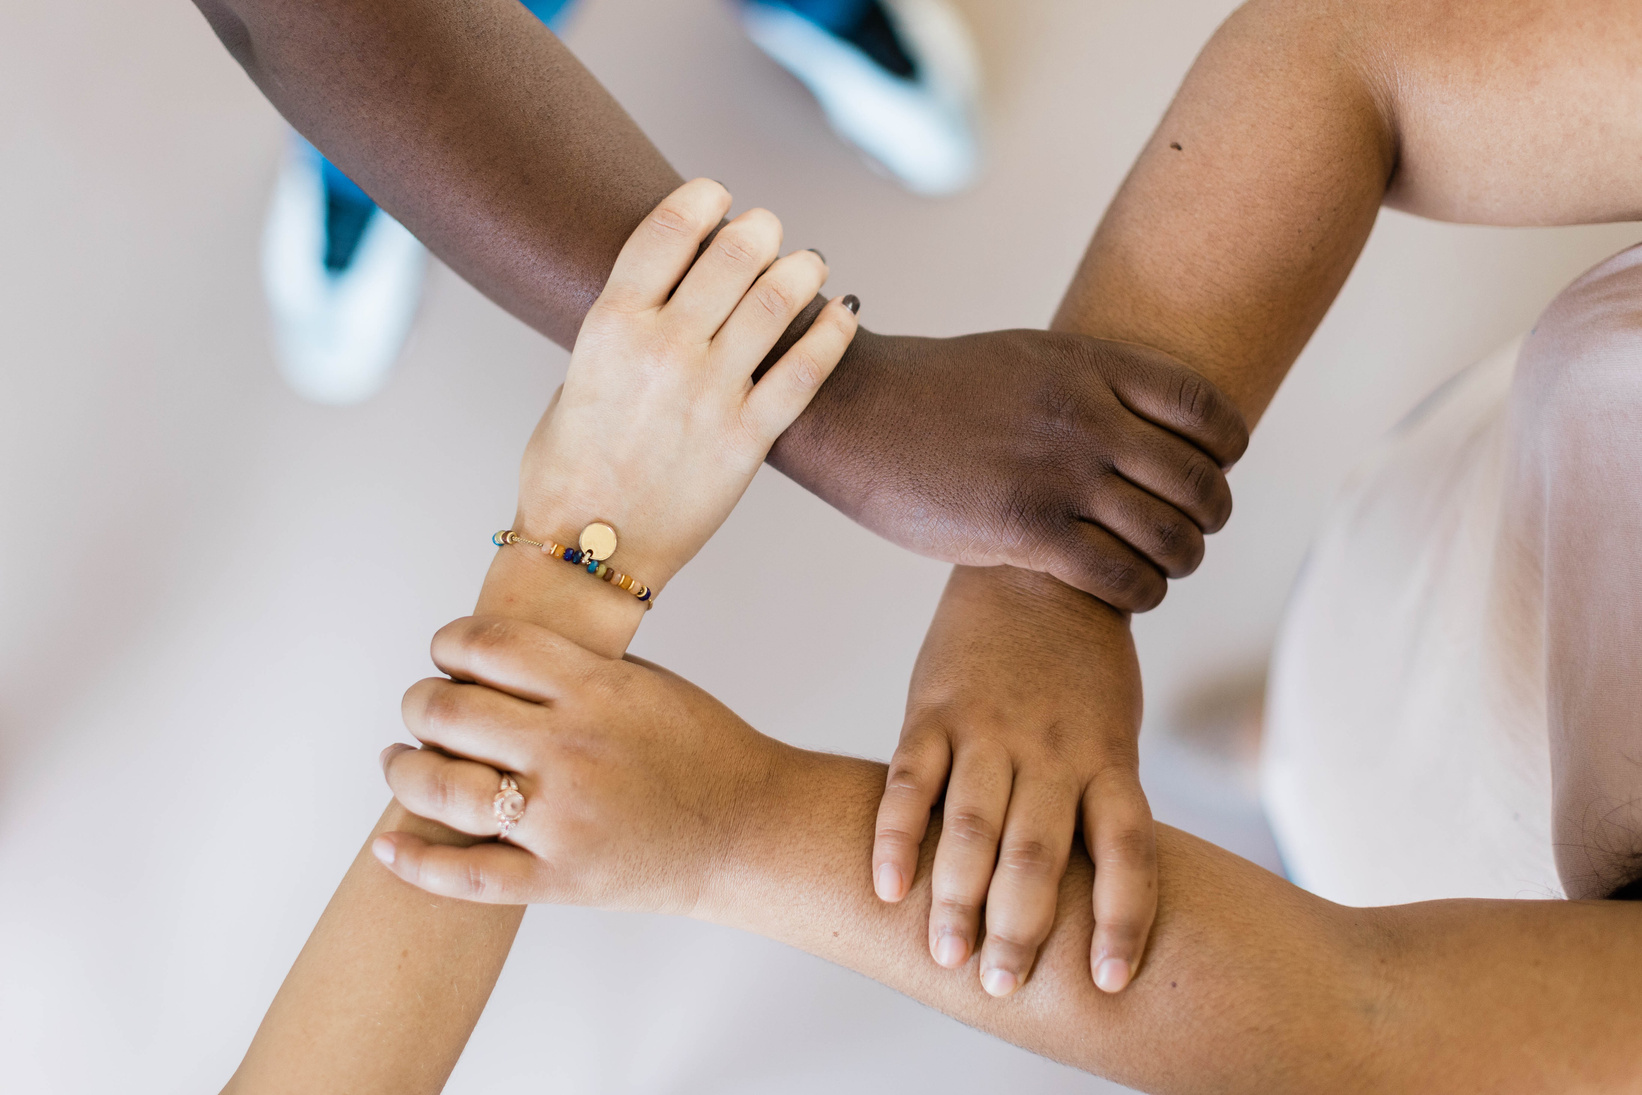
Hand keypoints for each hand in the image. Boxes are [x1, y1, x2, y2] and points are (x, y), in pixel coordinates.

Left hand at [374, 615, 790, 913]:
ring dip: (403, 768)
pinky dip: (415, 863)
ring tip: (399, 762)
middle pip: (449, 710)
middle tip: (422, 706)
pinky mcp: (559, 880)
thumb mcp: (646, 682)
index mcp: (594, 689)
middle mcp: (570, 749)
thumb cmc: (706, 751)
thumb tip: (497, 653)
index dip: (448, 642)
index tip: (444, 653)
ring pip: (441, 787)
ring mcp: (561, 819)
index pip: (486, 646)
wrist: (752, 829)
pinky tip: (389, 845)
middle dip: (420, 701)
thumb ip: (574, 665)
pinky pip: (467, 876)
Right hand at [515, 178, 858, 590]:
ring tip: (807, 263)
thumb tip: (665, 299)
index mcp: (610, 325)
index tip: (719, 197)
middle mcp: (663, 348)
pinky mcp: (748, 438)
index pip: (670, 228)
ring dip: (800, 269)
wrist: (586, 549)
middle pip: (734, 253)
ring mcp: (710, 392)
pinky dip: (832, 332)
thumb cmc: (568, 470)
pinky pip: (806, 371)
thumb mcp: (574, 378)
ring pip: (777, 300)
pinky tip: (843, 312)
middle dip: (760, 230)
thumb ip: (621, 333)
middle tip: (768, 231)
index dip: (704, 198)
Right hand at [770, 329, 1246, 610]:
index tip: (1216, 465)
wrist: (856, 412)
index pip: (1206, 407)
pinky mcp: (1026, 530)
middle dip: (1211, 514)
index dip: (1228, 446)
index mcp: (1089, 367)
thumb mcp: (1026, 359)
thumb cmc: (934, 391)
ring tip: (1162, 565)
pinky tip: (1127, 591)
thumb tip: (1140, 424)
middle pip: (1201, 480)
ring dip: (1180, 560)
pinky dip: (1141, 592)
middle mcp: (1086, 418)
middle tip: (1192, 528)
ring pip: (1171, 536)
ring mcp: (1058, 475)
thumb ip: (1087, 385)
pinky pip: (1121, 577)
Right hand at [871, 565, 1154, 996]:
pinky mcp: (935, 708)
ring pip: (974, 825)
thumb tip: (1089, 896)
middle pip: (1040, 853)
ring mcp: (991, 728)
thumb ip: (1096, 800)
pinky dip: (897, 835)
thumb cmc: (1080, 668)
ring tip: (944, 955)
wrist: (1036, 568)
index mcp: (1106, 759)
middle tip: (1002, 986)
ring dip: (957, 897)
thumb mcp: (1110, 730)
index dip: (1121, 921)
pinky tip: (886, 887)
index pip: (1128, 853)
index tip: (1108, 982)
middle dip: (1020, 929)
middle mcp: (1052, 750)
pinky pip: (911, 778)